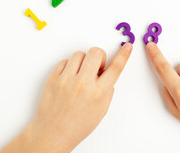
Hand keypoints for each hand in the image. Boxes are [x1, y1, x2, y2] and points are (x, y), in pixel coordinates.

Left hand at [0, 43, 131, 152]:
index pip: (116, 68)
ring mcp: (66, 80)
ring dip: (83, 61)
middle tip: (96, 66)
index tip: (127, 47)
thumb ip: (107, 90)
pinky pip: (65, 61)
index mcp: (98, 93)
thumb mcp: (101, 110)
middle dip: (99, 57)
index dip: (123, 55)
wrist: (52, 133)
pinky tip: (70, 77)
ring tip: (80, 73)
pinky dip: (69, 66)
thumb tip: (108, 73)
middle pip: (96, 52)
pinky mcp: (53, 78)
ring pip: (79, 54)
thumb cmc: (77, 125)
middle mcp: (83, 84)